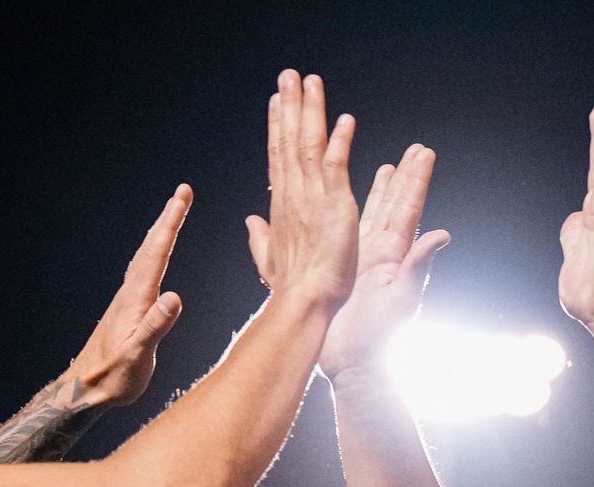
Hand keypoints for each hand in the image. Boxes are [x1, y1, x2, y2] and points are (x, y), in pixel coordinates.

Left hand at [68, 185, 192, 406]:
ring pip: (146, 256)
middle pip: (151, 247)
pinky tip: (154, 256)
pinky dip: (153, 254)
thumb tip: (176, 297)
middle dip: (168, 218)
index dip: (171, 223)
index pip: (157, 253)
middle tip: (182, 192)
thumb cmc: (113, 376)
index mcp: (136, 299)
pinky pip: (144, 271)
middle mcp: (130, 293)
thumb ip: (155, 325)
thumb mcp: (138, 354)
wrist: (87, 389)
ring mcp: (127, 300)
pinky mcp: (127, 310)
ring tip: (172, 214)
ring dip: (160, 233)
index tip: (183, 197)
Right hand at [243, 70, 360, 310]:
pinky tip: (344, 119)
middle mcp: (293, 196)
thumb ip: (259, 238)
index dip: (277, 128)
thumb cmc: (290, 290)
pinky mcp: (335, 205)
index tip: (276, 103)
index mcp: (282, 207)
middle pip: (289, 142)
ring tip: (309, 80)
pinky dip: (339, 142)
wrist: (303, 305)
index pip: (279, 158)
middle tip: (289, 75)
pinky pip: (336, 166)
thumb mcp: (269, 260)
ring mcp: (312, 198)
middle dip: (289, 107)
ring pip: (308, 145)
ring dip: (309, 111)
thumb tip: (250, 221)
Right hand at [316, 144, 450, 378]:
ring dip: (382, 193)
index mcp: (394, 255)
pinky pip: (347, 236)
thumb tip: (444, 234)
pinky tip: (349, 207)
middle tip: (414, 150)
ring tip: (388, 167)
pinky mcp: (344, 274)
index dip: (416, 180)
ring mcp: (362, 263)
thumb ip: (419, 265)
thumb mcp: (402, 298)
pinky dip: (349, 217)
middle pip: (394, 206)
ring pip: (373, 217)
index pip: (408, 209)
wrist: (354, 365)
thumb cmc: (379, 338)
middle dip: (404, 178)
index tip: (424, 153)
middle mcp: (381, 255)